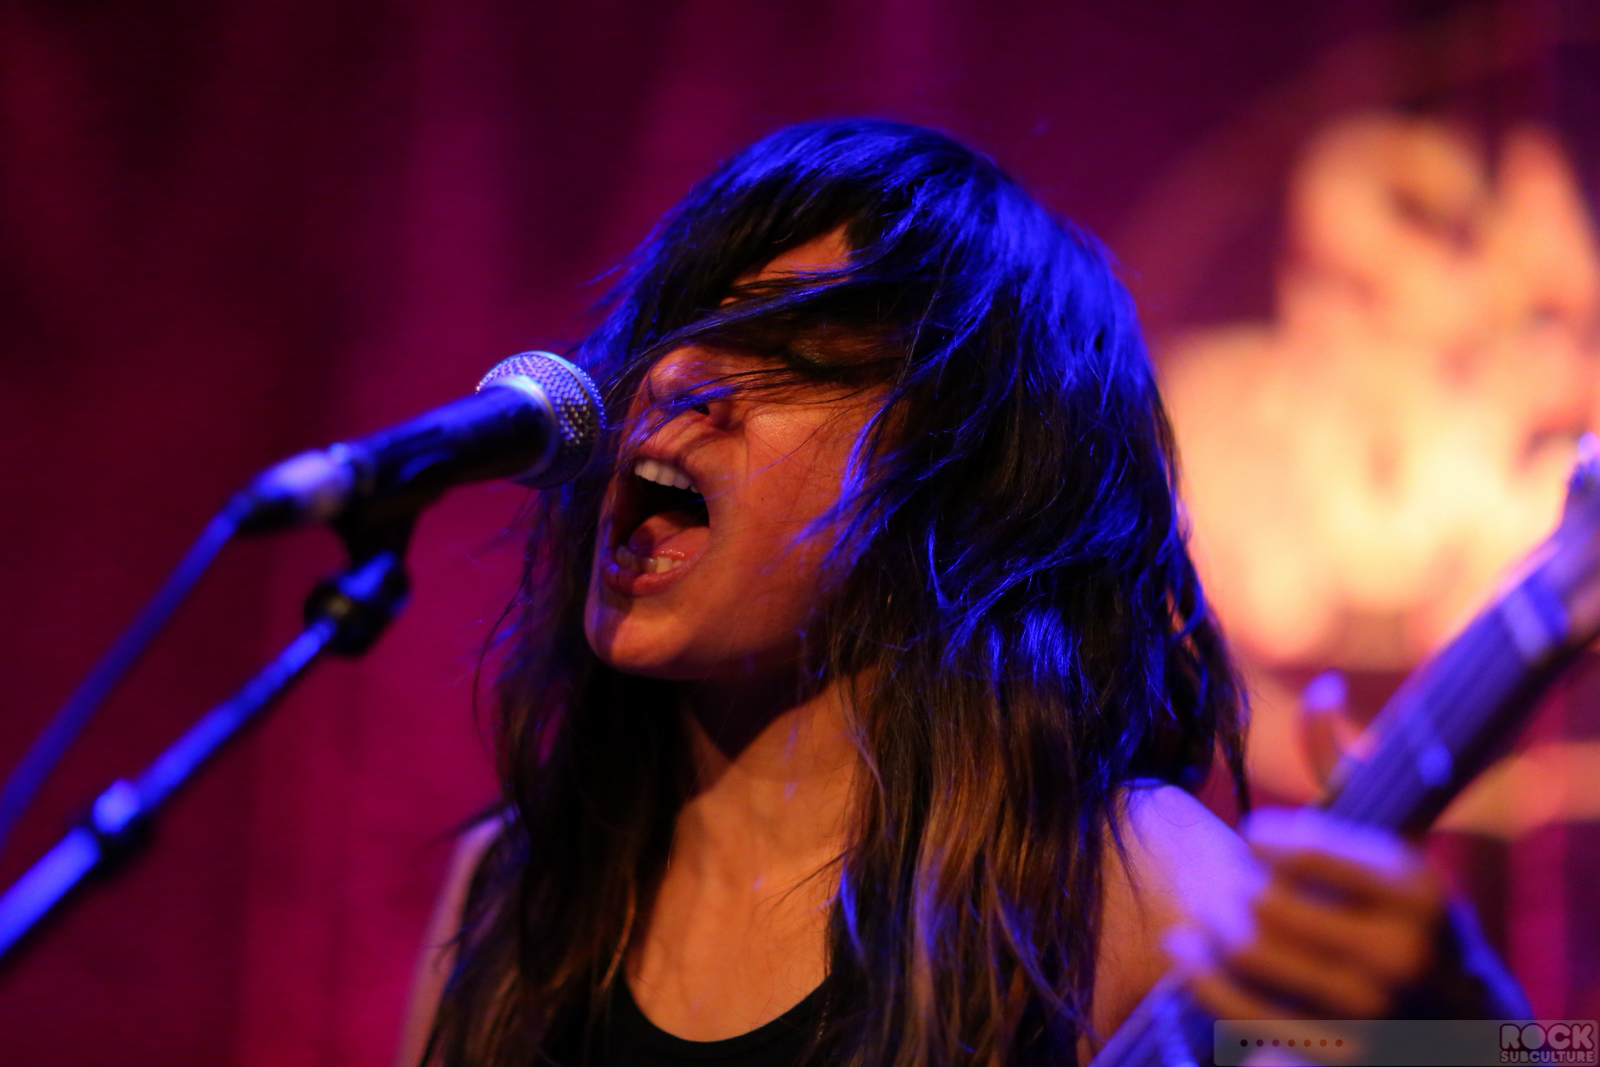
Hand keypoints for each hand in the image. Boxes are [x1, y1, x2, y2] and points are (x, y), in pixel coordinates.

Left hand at [1165, 808, 1446, 1020]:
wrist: (1461, 1020)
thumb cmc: (1410, 930)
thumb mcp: (1400, 877)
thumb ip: (1336, 848)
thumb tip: (1255, 838)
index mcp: (1416, 896)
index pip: (1307, 853)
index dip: (1265, 840)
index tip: (1251, 837)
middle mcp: (1397, 954)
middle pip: (1265, 903)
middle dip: (1227, 885)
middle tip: (1216, 884)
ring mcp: (1371, 1009)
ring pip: (1248, 953)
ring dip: (1207, 929)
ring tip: (1194, 918)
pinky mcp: (1342, 1052)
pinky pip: (1249, 1016)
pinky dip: (1209, 984)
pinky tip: (1192, 962)